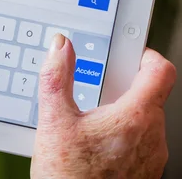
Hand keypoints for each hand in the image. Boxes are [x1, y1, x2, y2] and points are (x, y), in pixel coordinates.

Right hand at [31, 34, 175, 178]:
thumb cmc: (70, 177)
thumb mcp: (53, 121)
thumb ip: (56, 77)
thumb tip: (60, 48)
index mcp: (135, 117)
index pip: (161, 71)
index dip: (146, 55)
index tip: (130, 52)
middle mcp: (152, 137)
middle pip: (150, 95)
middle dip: (124, 87)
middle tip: (96, 90)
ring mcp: (152, 158)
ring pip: (146, 121)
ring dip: (123, 113)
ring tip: (90, 121)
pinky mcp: (145, 174)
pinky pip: (141, 143)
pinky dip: (122, 135)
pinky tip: (94, 145)